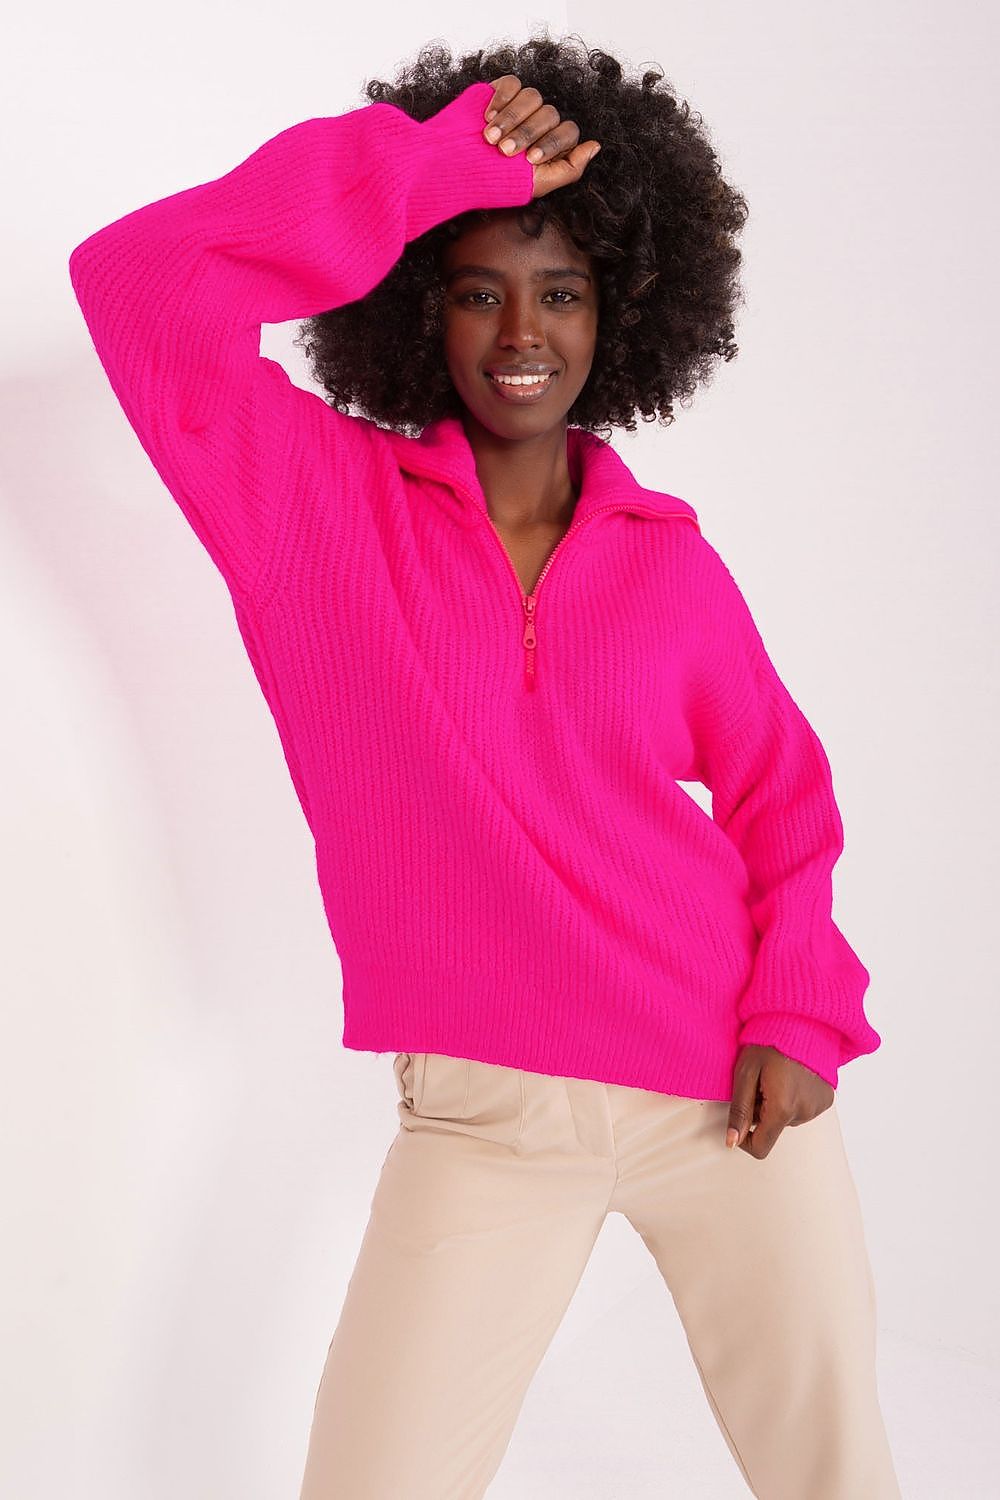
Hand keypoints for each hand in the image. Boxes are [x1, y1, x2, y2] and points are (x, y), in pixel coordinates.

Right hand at [482, 74, 600, 199]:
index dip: (552, 142)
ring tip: (491, 138)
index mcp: (552, 144)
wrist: (458, 170)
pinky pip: (511, 84)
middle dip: (527, 134)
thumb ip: (570, 169)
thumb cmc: (496, 182)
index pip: (568, 131)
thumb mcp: (537, 185)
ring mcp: (521, 107)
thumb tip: (595, 146)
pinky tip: (488, 117)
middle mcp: (539, 123)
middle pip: (550, 114)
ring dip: (512, 118)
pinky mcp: (500, 92)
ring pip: (532, 97)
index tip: (530, 159)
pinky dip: (501, 100)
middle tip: (505, 151)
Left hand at [725, 1044, 834, 1158]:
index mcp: (782, 1108)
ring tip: (777, 1075)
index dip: (745, 1139)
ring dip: (777, 1104)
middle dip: (761, 1111)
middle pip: (773, 1129)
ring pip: (786, 1119)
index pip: (761, 1147)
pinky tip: (792, 1077)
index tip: (741, 1119)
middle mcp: (804, 1112)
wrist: (802, 1019)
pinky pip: (802, 1109)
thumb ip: (740, 1109)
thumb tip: (732, 1141)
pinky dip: (793, 1099)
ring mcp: (818, 1107)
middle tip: (760, 1081)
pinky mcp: (826, 1100)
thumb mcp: (745, 1072)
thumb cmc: (770, 1041)